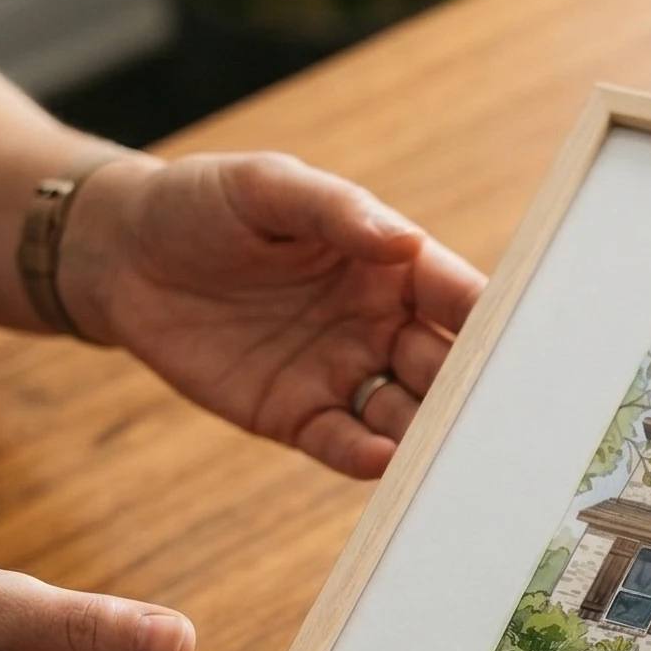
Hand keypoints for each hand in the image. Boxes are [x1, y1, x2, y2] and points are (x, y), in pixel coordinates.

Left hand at [60, 152, 486, 477]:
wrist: (120, 255)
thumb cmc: (201, 204)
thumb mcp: (266, 188)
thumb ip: (334, 212)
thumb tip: (403, 241)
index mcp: (389, 265)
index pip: (456, 295)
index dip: (493, 320)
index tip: (530, 344)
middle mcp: (379, 324)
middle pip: (444, 365)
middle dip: (474, 391)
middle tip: (507, 419)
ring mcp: (340, 373)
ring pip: (404, 414)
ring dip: (430, 435)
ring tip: (455, 455)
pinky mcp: (295, 415)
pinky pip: (343, 444)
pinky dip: (368, 458)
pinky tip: (386, 463)